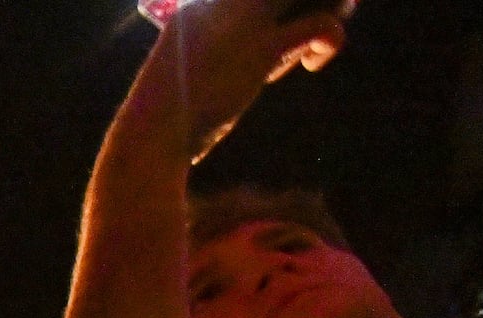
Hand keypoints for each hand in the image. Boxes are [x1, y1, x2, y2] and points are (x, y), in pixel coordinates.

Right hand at [160, 0, 351, 158]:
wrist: (149, 138)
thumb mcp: (182, 78)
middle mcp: (220, 3)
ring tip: (329, 29)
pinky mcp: (262, 46)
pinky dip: (331, 39)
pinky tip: (316, 63)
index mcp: (196, 6)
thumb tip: (243, 68)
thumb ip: (211, 60)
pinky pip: (320, 22)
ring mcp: (242, 21)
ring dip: (333, 5)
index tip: (284, 27)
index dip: (278, 8)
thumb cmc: (162, 122)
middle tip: (328, 10)